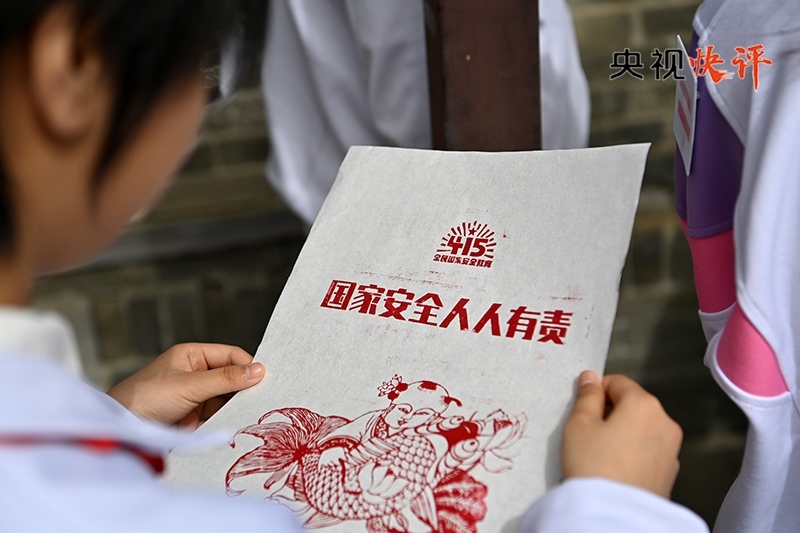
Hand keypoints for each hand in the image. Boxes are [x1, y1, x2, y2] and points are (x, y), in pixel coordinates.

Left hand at [107, 343, 264, 427]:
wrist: (120, 430)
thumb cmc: (144, 398)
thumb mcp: (189, 385)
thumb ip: (225, 379)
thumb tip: (259, 370)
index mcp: (191, 356)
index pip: (229, 355)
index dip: (248, 365)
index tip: (266, 378)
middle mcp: (194, 374)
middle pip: (230, 377)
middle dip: (246, 387)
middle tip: (267, 397)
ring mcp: (194, 397)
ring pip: (226, 399)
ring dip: (238, 406)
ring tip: (255, 413)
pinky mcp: (192, 419)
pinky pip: (218, 416)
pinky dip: (229, 420)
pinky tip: (239, 425)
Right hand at [561, 371, 682, 498]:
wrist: (613, 516)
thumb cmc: (594, 469)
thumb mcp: (579, 424)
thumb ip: (586, 396)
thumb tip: (591, 378)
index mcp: (644, 404)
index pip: (617, 382)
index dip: (595, 392)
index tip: (582, 408)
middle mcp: (664, 422)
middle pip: (632, 404)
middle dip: (610, 413)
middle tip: (587, 433)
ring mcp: (671, 449)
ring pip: (641, 428)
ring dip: (622, 433)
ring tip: (600, 454)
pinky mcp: (669, 472)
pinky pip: (647, 451)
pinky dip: (632, 453)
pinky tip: (614, 468)